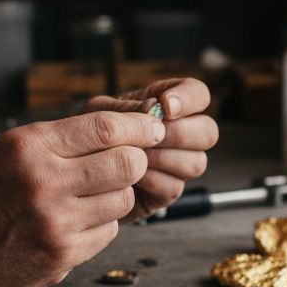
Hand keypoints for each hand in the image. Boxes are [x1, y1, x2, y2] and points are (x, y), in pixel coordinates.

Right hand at [0, 110, 163, 286]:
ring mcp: (54, 222)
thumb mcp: (3, 154)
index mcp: (27, 146)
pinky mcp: (62, 255)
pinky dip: (100, 227)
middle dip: (135, 163)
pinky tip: (73, 226)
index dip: (140, 126)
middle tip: (127, 167)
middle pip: (127, 163)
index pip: (106, 126)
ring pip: (122, 200)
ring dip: (115, 198)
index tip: (154, 128)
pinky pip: (107, 233)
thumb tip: (121, 128)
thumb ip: (56, 141)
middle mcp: (43, 180)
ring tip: (88, 200)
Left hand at [82, 78, 218, 219]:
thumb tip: (154, 109)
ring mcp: (178, 166)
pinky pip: (174, 186)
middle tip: (152, 136)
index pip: (199, 94)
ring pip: (197, 162)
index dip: (190, 99)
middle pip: (209, 132)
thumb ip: (126, 108)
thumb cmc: (90, 136)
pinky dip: (152, 180)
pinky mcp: (167, 192)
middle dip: (181, 134)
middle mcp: (182, 135)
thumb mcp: (100, 113)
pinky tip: (130, 176)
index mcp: (168, 106)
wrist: (78, 173)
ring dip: (164, 158)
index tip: (165, 107)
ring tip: (134, 156)